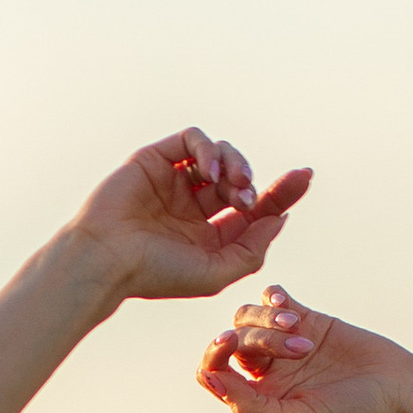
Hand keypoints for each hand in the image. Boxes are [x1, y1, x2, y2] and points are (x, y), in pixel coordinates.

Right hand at [70, 129, 310, 304]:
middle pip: (241, 179)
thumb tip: (280, 218)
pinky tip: (208, 173)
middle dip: (255, 183)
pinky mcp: (158, 158)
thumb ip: (252, 248)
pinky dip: (209, 149)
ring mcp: (177, 180)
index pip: (255, 207)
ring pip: (221, 155)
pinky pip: (195, 139)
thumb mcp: (217, 272)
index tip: (304, 177)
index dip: (281, 192)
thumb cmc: (156, 273)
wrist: (107, 258)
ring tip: (231, 185)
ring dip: (235, 165)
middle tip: (249, 195)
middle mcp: (195, 206)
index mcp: (210, 235)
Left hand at [197, 284, 412, 412]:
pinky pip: (273, 296)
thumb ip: (249, 405)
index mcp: (259, 397)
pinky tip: (290, 306)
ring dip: (270, 318)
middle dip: (260, 338)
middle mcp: (267, 370)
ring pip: (250, 316)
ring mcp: (285, 342)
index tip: (230, 341)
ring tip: (303, 331)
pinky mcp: (308, 318)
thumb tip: (209, 379)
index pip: (214, 370)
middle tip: (302, 349)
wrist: (399, 394)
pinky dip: (275, 296)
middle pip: (235, 338)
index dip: (214, 353)